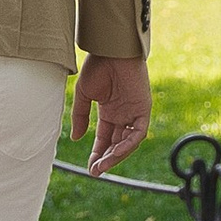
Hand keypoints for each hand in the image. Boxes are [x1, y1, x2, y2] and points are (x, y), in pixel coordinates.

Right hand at [71, 55, 150, 175]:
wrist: (110, 49)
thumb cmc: (98, 66)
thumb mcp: (84, 95)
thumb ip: (80, 117)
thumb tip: (76, 138)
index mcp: (110, 111)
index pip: (105, 139)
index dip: (98, 154)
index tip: (90, 168)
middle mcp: (123, 114)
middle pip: (117, 144)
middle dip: (106, 159)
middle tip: (96, 171)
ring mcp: (134, 112)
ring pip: (128, 142)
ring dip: (116, 156)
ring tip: (103, 165)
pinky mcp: (143, 108)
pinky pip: (138, 132)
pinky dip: (128, 144)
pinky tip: (115, 152)